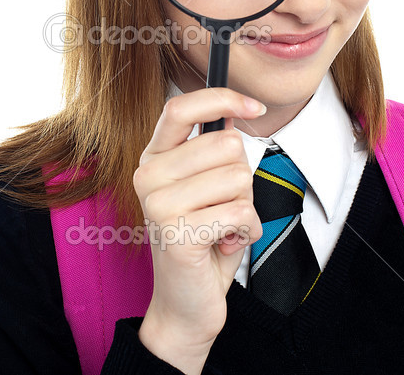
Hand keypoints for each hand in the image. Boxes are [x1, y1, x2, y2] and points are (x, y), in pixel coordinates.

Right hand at [133, 88, 265, 371]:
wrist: (187, 304)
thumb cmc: (203, 241)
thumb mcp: (209, 188)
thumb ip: (214, 152)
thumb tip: (233, 114)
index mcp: (154, 159)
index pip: (180, 108)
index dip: (221, 98)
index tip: (255, 106)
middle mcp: (148, 177)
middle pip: (225, 144)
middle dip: (243, 177)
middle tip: (225, 205)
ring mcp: (158, 205)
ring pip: (238, 178)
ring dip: (246, 206)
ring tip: (224, 226)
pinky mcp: (176, 234)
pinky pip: (240, 212)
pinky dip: (247, 230)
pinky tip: (227, 243)